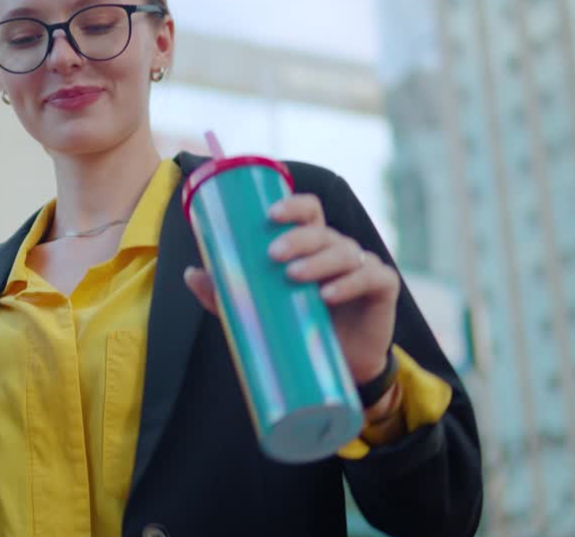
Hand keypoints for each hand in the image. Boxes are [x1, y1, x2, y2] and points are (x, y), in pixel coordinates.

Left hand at [183, 194, 399, 383]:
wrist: (341, 368)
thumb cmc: (301, 328)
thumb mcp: (259, 311)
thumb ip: (227, 295)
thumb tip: (191, 273)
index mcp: (312, 245)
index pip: (309, 212)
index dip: (293, 206)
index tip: (269, 215)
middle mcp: (339, 249)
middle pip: (322, 231)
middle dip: (297, 238)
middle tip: (272, 255)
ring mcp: (363, 266)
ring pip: (345, 251)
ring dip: (318, 261)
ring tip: (294, 277)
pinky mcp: (382, 289)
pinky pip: (371, 277)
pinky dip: (349, 282)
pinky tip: (328, 294)